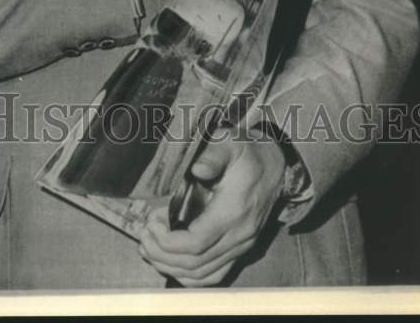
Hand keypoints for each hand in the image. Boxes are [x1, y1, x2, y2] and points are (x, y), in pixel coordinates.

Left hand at [138, 135, 286, 286]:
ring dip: (171, 266)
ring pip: (202, 274)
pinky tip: (170, 263)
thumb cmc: (247, 154)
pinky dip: (189, 275)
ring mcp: (240, 246)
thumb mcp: (230, 144)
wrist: (276, 167)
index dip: (168, 241)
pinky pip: (214, 275)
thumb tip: (198, 168)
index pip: (196, 243)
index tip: (151, 224)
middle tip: (143, 235)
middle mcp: (238, 236)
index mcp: (233, 212)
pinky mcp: (239, 250)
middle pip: (195, 263)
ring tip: (148, 248)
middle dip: (162, 254)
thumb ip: (214, 156)